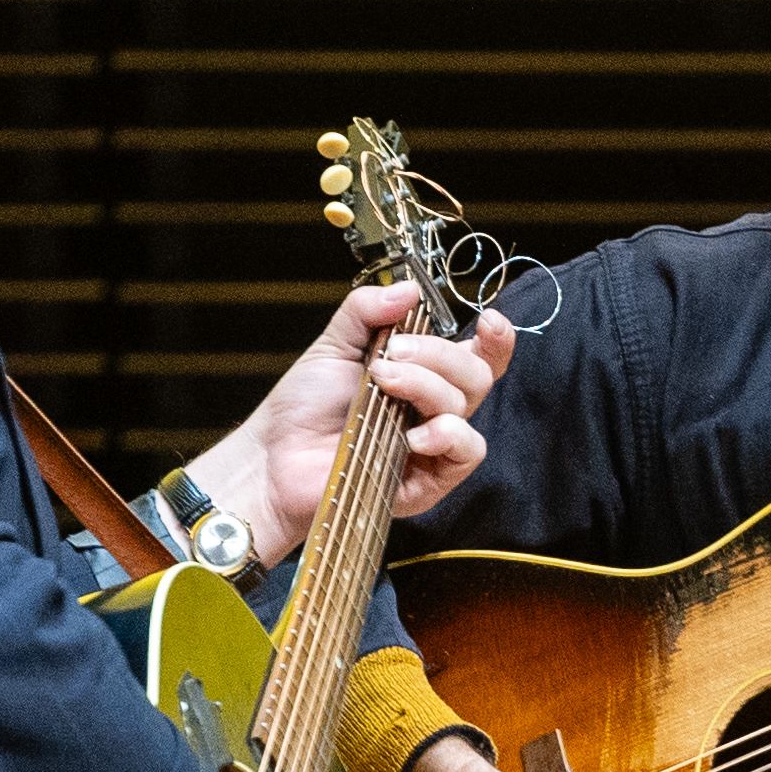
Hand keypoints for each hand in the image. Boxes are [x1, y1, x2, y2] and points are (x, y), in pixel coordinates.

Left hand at [191, 282, 519, 569]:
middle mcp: (433, 411)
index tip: (489, 321)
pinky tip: (411, 434)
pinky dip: (446, 435)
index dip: (495, 340)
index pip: (477, 357)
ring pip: (466, 406)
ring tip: (382, 382)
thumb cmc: (303, 407)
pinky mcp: (427, 482)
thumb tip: (410, 289)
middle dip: (438, 354)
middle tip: (390, 354)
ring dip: (428, 386)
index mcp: (422, 376)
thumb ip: (367, 310)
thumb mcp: (333, 344)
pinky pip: (465, 453)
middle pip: (475, 375)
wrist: (274, 455)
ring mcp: (432, 447)